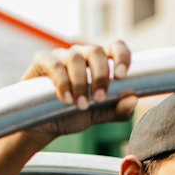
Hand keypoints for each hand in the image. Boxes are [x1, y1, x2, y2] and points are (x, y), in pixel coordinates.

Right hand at [20, 41, 136, 141]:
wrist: (42, 127)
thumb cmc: (70, 116)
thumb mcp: (96, 116)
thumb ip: (116, 110)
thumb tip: (133, 99)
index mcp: (98, 64)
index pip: (116, 48)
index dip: (122, 56)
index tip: (122, 75)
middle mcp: (81, 55)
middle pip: (96, 51)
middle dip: (100, 75)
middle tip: (99, 99)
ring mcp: (61, 56)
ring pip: (75, 57)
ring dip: (81, 83)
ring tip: (80, 106)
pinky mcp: (42, 61)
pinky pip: (54, 65)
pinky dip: (63, 83)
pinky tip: (66, 100)